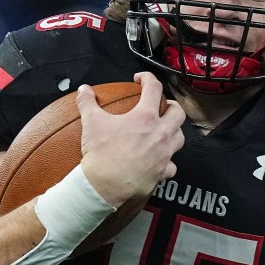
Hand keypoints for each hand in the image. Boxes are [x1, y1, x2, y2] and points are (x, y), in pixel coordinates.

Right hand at [78, 72, 185, 206]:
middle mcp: (160, 134)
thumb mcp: (91, 123)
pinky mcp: (162, 172)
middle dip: (171, 106)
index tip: (140, 79)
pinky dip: (167, 162)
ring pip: (180, 138)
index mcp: (145, 117)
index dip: (147, 78)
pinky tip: (160, 161)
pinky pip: (171, 166)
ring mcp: (164, 154)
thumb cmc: (101, 154)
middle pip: (178, 113)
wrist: (104, 185)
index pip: (154, 88)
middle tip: (161, 106)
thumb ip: (87, 102)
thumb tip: (84, 90)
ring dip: (174, 132)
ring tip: (164, 131)